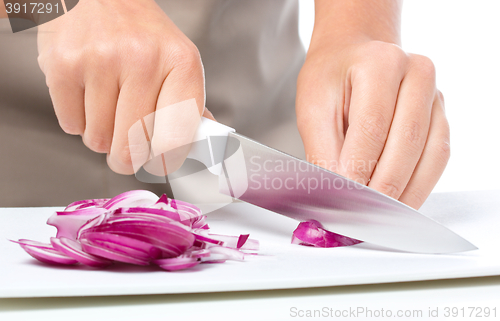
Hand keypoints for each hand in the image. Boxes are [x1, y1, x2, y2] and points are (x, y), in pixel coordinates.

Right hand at [37, 0, 212, 174]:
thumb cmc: (143, 35)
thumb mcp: (178, 63)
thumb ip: (190, 107)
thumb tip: (207, 144)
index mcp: (182, 63)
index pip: (176, 139)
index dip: (165, 161)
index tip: (158, 163)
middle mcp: (143, 60)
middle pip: (132, 149)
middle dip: (127, 158)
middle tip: (127, 147)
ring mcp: (101, 61)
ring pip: (99, 141)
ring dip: (102, 137)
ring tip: (107, 106)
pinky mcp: (64, 65)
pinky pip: (71, 126)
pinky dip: (78, 122)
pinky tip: (88, 96)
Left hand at [296, 41, 448, 208]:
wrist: (353, 57)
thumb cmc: (332, 78)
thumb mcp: (313, 107)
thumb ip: (323, 150)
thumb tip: (334, 193)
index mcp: (381, 63)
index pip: (372, 126)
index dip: (358, 167)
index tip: (344, 197)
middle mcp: (417, 74)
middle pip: (406, 142)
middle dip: (383, 186)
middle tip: (361, 215)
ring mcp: (435, 96)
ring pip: (430, 154)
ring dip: (406, 192)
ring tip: (379, 216)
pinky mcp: (440, 117)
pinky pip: (438, 158)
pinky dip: (419, 185)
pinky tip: (399, 201)